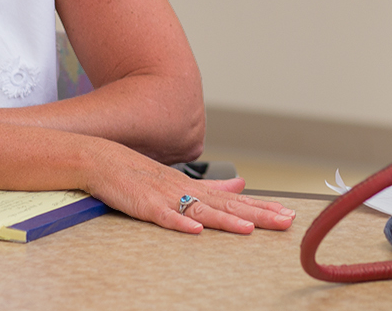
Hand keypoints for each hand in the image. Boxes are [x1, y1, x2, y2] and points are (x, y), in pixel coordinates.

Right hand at [84, 140, 295, 234]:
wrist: (102, 160)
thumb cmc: (141, 174)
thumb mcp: (182, 181)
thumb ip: (213, 186)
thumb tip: (242, 184)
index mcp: (196, 188)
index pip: (236, 201)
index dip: (262, 208)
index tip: (288, 215)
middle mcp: (187, 191)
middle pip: (227, 205)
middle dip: (257, 214)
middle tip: (286, 221)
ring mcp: (166, 197)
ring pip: (201, 210)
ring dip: (225, 220)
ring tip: (250, 229)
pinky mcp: (144, 205)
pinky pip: (164, 216)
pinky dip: (179, 223)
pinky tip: (195, 231)